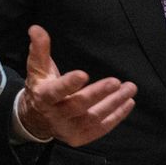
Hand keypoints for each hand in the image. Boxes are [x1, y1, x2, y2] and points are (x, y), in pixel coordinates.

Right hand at [19, 25, 137, 144]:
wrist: (35, 118)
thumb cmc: (41, 86)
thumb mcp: (38, 68)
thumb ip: (39, 49)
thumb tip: (35, 28)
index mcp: (44, 97)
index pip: (56, 91)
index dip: (69, 84)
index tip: (83, 74)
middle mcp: (55, 115)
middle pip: (79, 105)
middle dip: (98, 93)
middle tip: (117, 82)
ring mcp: (68, 129)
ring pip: (94, 117)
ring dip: (114, 104)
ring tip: (130, 89)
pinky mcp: (79, 137)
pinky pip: (100, 128)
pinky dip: (116, 117)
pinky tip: (128, 103)